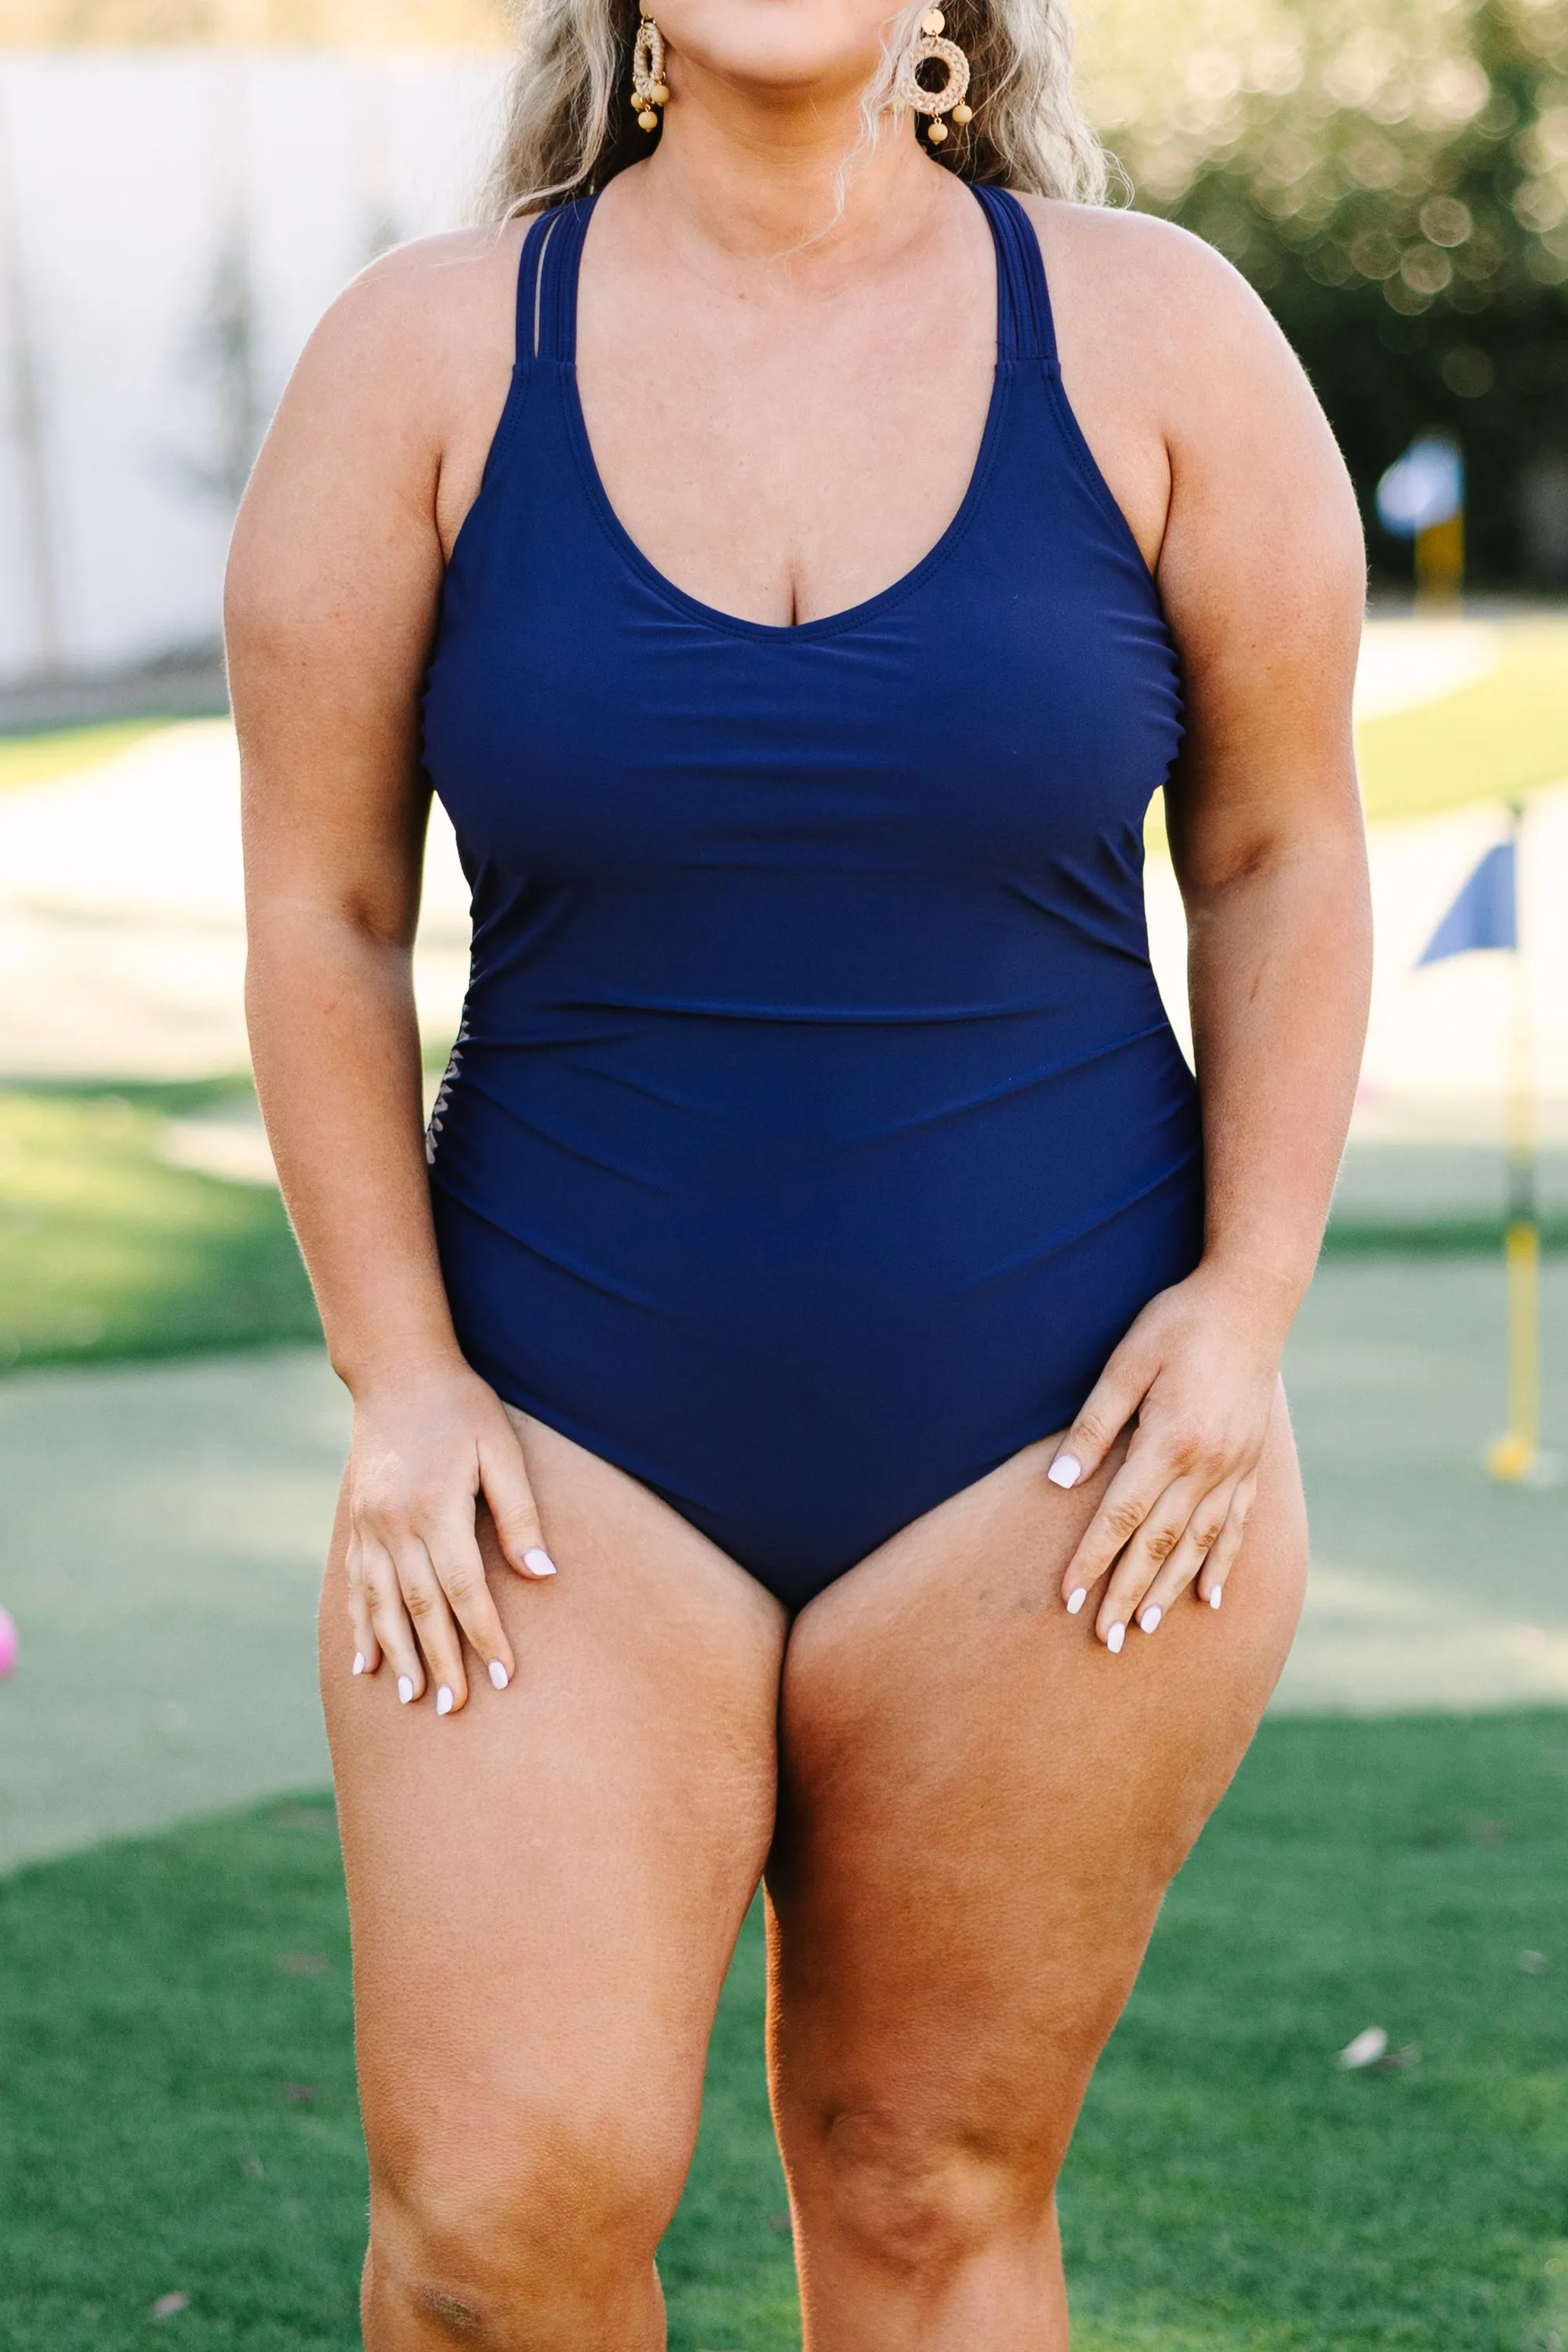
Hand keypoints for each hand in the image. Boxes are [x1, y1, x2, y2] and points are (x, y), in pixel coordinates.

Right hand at [344, 1362, 556, 1714]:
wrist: (398, 1374)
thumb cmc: (462, 1409)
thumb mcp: (502, 1450)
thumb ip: (520, 1514)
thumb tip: (543, 1575)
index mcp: (436, 1509)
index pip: (464, 1590)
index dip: (485, 1635)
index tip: (504, 1676)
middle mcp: (396, 1526)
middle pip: (421, 1609)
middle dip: (441, 1662)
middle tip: (457, 1708)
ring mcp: (369, 1529)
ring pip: (382, 1607)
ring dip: (397, 1656)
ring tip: (413, 1699)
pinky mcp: (356, 1526)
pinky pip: (356, 1589)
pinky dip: (361, 1628)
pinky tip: (365, 1664)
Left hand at [1048, 1260, 1293, 1650]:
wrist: (1252, 1299)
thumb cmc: (1179, 1322)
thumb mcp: (1127, 1361)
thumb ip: (1095, 1424)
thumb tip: (1060, 1481)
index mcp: (1170, 1440)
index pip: (1121, 1516)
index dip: (1091, 1560)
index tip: (1066, 1599)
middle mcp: (1207, 1464)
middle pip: (1159, 1544)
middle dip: (1128, 1594)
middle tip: (1103, 1641)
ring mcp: (1235, 1467)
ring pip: (1198, 1544)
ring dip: (1170, 1590)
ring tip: (1146, 1630)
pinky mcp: (1252, 1463)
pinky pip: (1237, 1526)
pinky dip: (1221, 1565)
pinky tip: (1209, 1599)